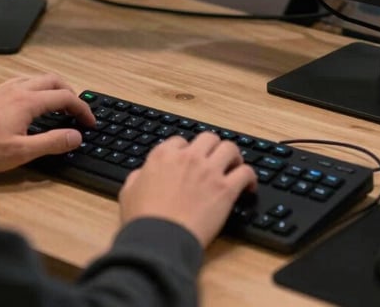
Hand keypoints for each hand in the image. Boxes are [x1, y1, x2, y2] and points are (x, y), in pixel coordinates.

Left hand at [0, 74, 94, 172]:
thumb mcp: (22, 151)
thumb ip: (52, 143)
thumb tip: (75, 136)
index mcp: (28, 101)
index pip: (65, 97)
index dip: (82, 108)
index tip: (89, 121)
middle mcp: (18, 89)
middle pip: (54, 80)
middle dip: (71, 93)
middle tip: (77, 110)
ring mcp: (5, 89)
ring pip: (38, 78)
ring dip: (54, 88)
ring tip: (59, 105)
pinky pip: (23, 81)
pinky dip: (37, 88)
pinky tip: (33, 102)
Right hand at [118, 132, 257, 248]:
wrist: (159, 240)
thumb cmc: (143, 220)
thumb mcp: (129, 191)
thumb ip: (138, 176)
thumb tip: (143, 173)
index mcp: (164, 155)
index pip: (181, 141)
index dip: (187, 151)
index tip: (191, 161)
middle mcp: (188, 157)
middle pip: (208, 138)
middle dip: (212, 147)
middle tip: (216, 159)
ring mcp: (208, 171)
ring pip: (230, 148)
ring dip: (234, 156)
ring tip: (235, 166)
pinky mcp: (225, 189)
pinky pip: (245, 172)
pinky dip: (250, 177)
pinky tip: (248, 187)